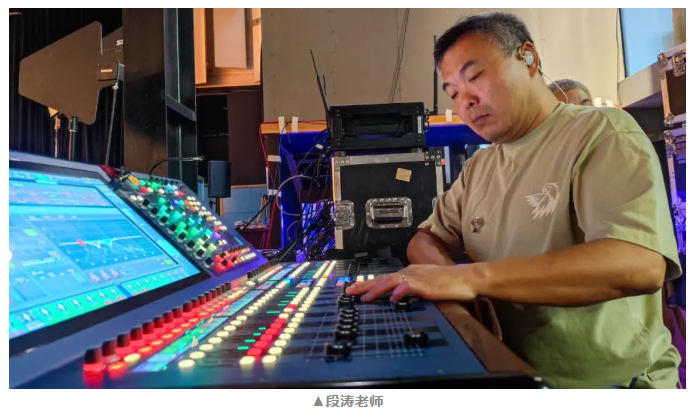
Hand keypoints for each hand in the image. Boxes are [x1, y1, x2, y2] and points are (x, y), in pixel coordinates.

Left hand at [345, 264, 480, 302]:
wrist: (468, 278)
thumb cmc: (450, 283)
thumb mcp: (426, 285)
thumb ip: (412, 289)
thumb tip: (399, 296)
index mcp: (409, 273)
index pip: (384, 278)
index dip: (368, 284)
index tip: (354, 289)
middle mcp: (410, 273)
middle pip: (383, 279)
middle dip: (364, 285)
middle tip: (349, 291)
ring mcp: (418, 278)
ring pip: (392, 282)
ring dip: (377, 289)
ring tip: (364, 298)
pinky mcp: (427, 285)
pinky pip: (410, 287)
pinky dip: (400, 292)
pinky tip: (393, 299)